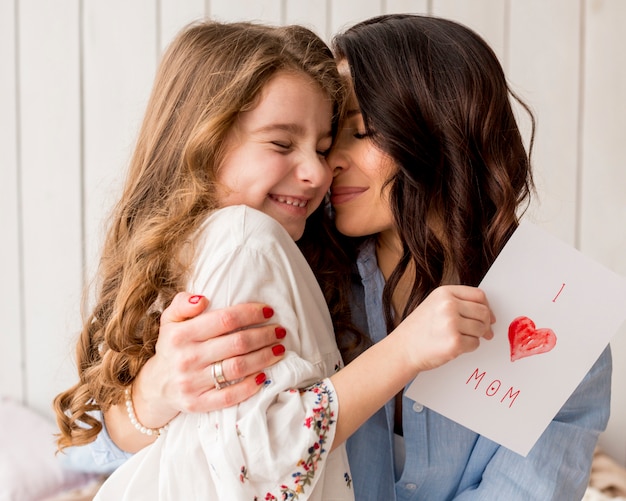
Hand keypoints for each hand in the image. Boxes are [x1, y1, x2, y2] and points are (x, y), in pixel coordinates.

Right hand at [131, 292, 286, 428]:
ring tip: (279, 349)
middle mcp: (186, 358)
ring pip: (237, 368)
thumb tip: (203, 299)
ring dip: (264, 357)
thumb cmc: (173, 346)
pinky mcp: (197, 404)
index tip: (268, 311)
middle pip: (236, 344)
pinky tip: (264, 376)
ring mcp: (191, 383)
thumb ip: (183, 303)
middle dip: (264, 335)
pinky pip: (229, 397)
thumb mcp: (170, 319)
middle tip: (280, 331)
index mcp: (181, 334)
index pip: (225, 319)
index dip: (251, 313)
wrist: (157, 385)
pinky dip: (250, 386)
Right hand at [395, 285, 494, 372]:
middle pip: (483, 312)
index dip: (486, 307)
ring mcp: (451, 324)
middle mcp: (448, 305)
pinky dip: (469, 347)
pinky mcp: (454, 343)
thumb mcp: (435, 304)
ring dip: (477, 336)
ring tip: (462, 338)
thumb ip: (458, 303)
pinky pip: (475, 344)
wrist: (403, 349)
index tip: (488, 316)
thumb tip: (488, 314)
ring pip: (481, 329)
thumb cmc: (419, 329)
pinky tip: (456, 346)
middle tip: (481, 332)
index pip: (478, 295)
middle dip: (485, 324)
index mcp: (444, 293)